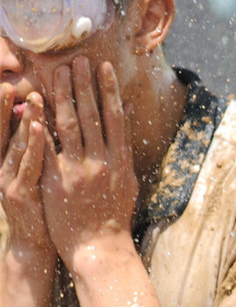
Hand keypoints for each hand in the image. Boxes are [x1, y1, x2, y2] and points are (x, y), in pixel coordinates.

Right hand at [0, 84, 53, 256]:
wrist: (39, 241)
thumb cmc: (44, 203)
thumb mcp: (38, 171)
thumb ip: (38, 146)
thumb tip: (40, 117)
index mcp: (9, 160)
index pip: (5, 127)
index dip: (5, 105)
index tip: (9, 80)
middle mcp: (3, 167)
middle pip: (3, 131)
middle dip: (5, 107)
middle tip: (9, 82)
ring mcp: (10, 180)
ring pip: (16, 143)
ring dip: (23, 118)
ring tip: (31, 96)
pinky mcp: (21, 194)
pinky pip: (29, 164)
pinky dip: (32, 144)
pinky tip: (37, 127)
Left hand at [40, 57, 138, 265]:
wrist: (99, 247)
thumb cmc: (115, 217)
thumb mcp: (128, 182)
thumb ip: (124, 152)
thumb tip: (123, 123)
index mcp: (121, 161)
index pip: (115, 117)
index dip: (109, 90)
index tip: (104, 68)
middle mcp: (102, 161)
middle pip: (92, 115)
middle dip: (83, 84)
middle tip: (76, 59)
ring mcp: (79, 170)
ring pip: (70, 125)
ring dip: (63, 95)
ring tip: (58, 72)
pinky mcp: (57, 180)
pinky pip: (47, 148)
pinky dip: (41, 125)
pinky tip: (35, 106)